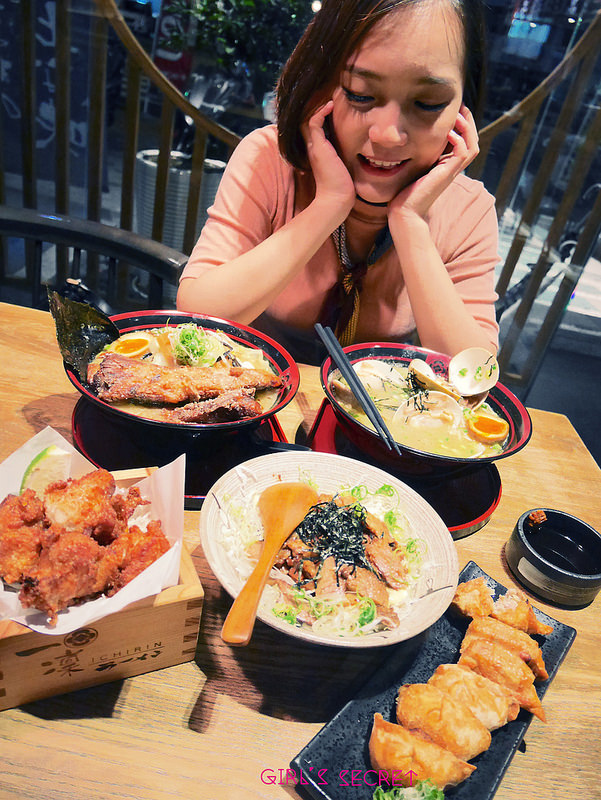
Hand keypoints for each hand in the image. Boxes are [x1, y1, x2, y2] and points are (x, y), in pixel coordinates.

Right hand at [302, 101, 355, 220]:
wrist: (337, 198)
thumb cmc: (342, 184)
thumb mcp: (343, 162)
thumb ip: (344, 151)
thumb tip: (358, 142)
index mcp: (317, 148)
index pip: (312, 123)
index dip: (318, 109)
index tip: (331, 98)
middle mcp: (312, 145)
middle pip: (306, 117)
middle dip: (314, 102)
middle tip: (326, 88)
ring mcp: (313, 146)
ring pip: (306, 117)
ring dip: (316, 103)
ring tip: (327, 91)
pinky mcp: (318, 147)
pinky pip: (313, 122)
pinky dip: (320, 111)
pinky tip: (330, 105)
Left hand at [388, 104, 478, 223]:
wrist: (404, 212)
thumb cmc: (403, 194)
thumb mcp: (411, 168)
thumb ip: (415, 155)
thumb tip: (405, 138)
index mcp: (446, 166)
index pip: (463, 141)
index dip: (462, 125)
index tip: (453, 109)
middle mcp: (452, 168)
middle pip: (472, 141)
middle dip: (468, 121)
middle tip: (460, 105)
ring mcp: (451, 172)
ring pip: (472, 145)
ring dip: (467, 127)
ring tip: (457, 114)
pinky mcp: (447, 174)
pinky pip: (463, 153)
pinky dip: (459, 139)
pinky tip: (448, 131)